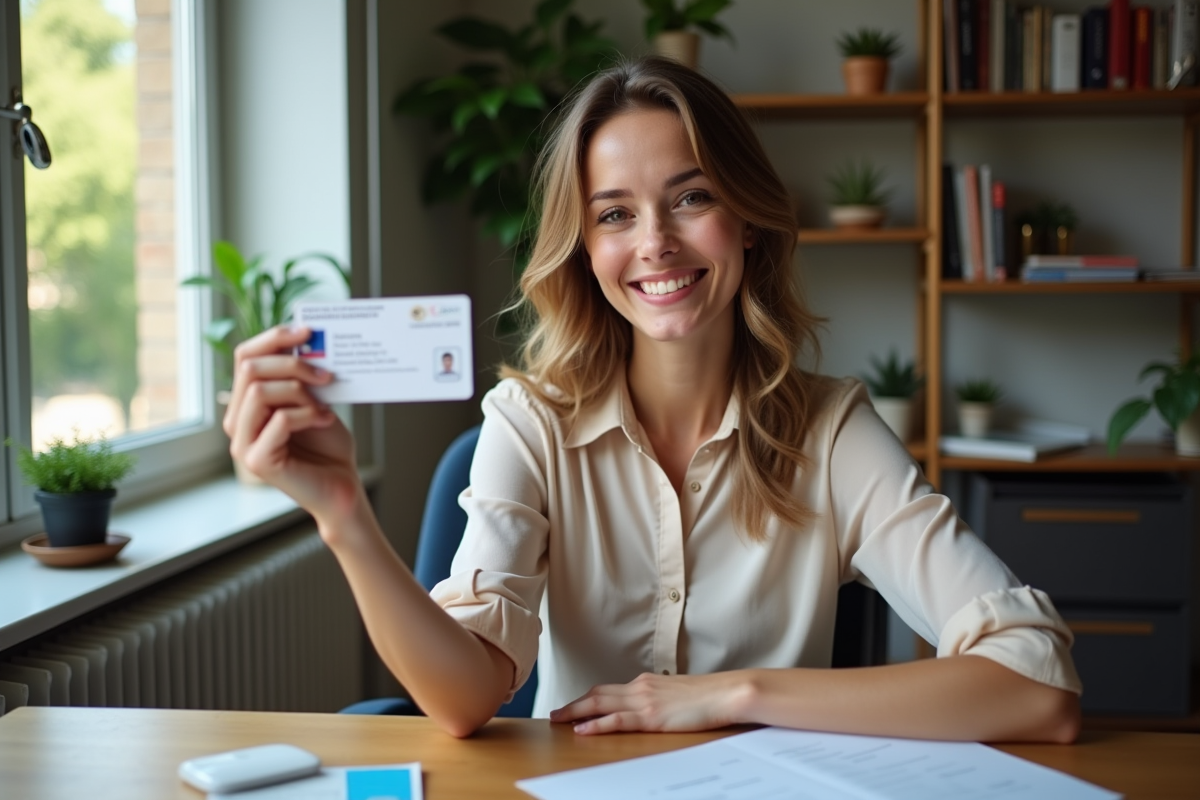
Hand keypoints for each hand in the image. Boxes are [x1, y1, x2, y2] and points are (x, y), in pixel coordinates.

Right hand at [224, 325, 361, 525]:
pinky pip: (279, 419)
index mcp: (246, 403)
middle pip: (250, 368)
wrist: (342, 488)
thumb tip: (306, 338)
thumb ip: (300, 375)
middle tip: (326, 375)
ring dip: (300, 391)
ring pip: (260, 391)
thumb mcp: (314, 399)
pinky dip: (308, 414)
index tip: (308, 331)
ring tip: (324, 405)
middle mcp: (237, 422)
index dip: (274, 337)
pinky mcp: (258, 461)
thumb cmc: (328, 445)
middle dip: (292, 364)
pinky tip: (326, 420)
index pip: (245, 356)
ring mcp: (243, 443)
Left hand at [549, 672, 747, 734]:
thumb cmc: (708, 696)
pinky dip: (596, 724)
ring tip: (558, 720)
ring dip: (576, 712)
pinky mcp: (651, 716)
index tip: (574, 704)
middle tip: (555, 713)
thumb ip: (661, 699)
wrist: (726, 693)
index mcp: (647, 683)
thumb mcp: (678, 694)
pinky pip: (616, 720)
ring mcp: (644, 701)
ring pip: (600, 703)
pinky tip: (582, 729)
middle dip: (574, 704)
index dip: (588, 697)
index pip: (610, 689)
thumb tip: (654, 707)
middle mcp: (641, 688)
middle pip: (598, 693)